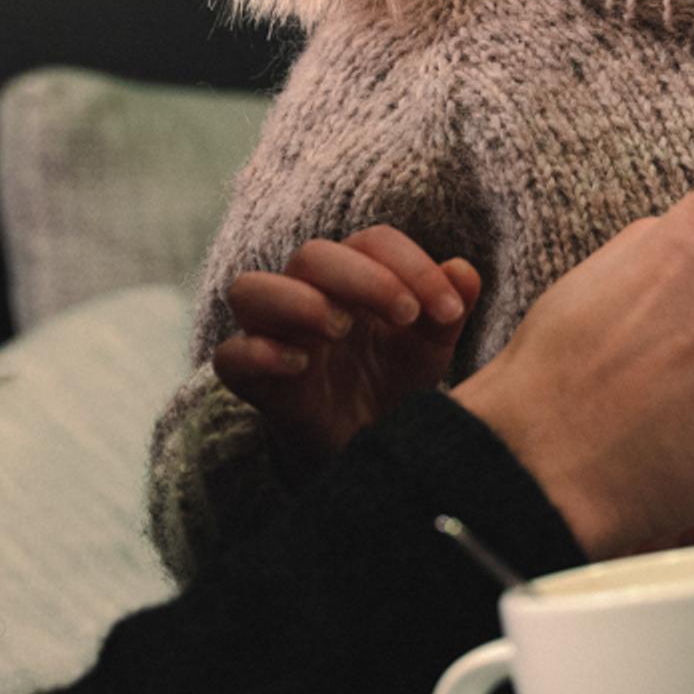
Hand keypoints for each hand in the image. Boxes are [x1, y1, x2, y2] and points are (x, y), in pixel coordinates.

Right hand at [214, 224, 475, 468]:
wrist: (368, 451)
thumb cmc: (392, 384)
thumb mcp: (429, 349)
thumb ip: (446, 310)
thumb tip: (465, 271)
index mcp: (353, 278)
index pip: (371, 242)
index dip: (411, 265)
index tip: (449, 311)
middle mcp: (307, 296)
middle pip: (311, 255)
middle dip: (361, 278)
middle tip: (404, 315)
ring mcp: (272, 336)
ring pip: (250, 290)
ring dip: (296, 300)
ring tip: (340, 328)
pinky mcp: (251, 382)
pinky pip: (229, 356)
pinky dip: (257, 353)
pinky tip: (301, 364)